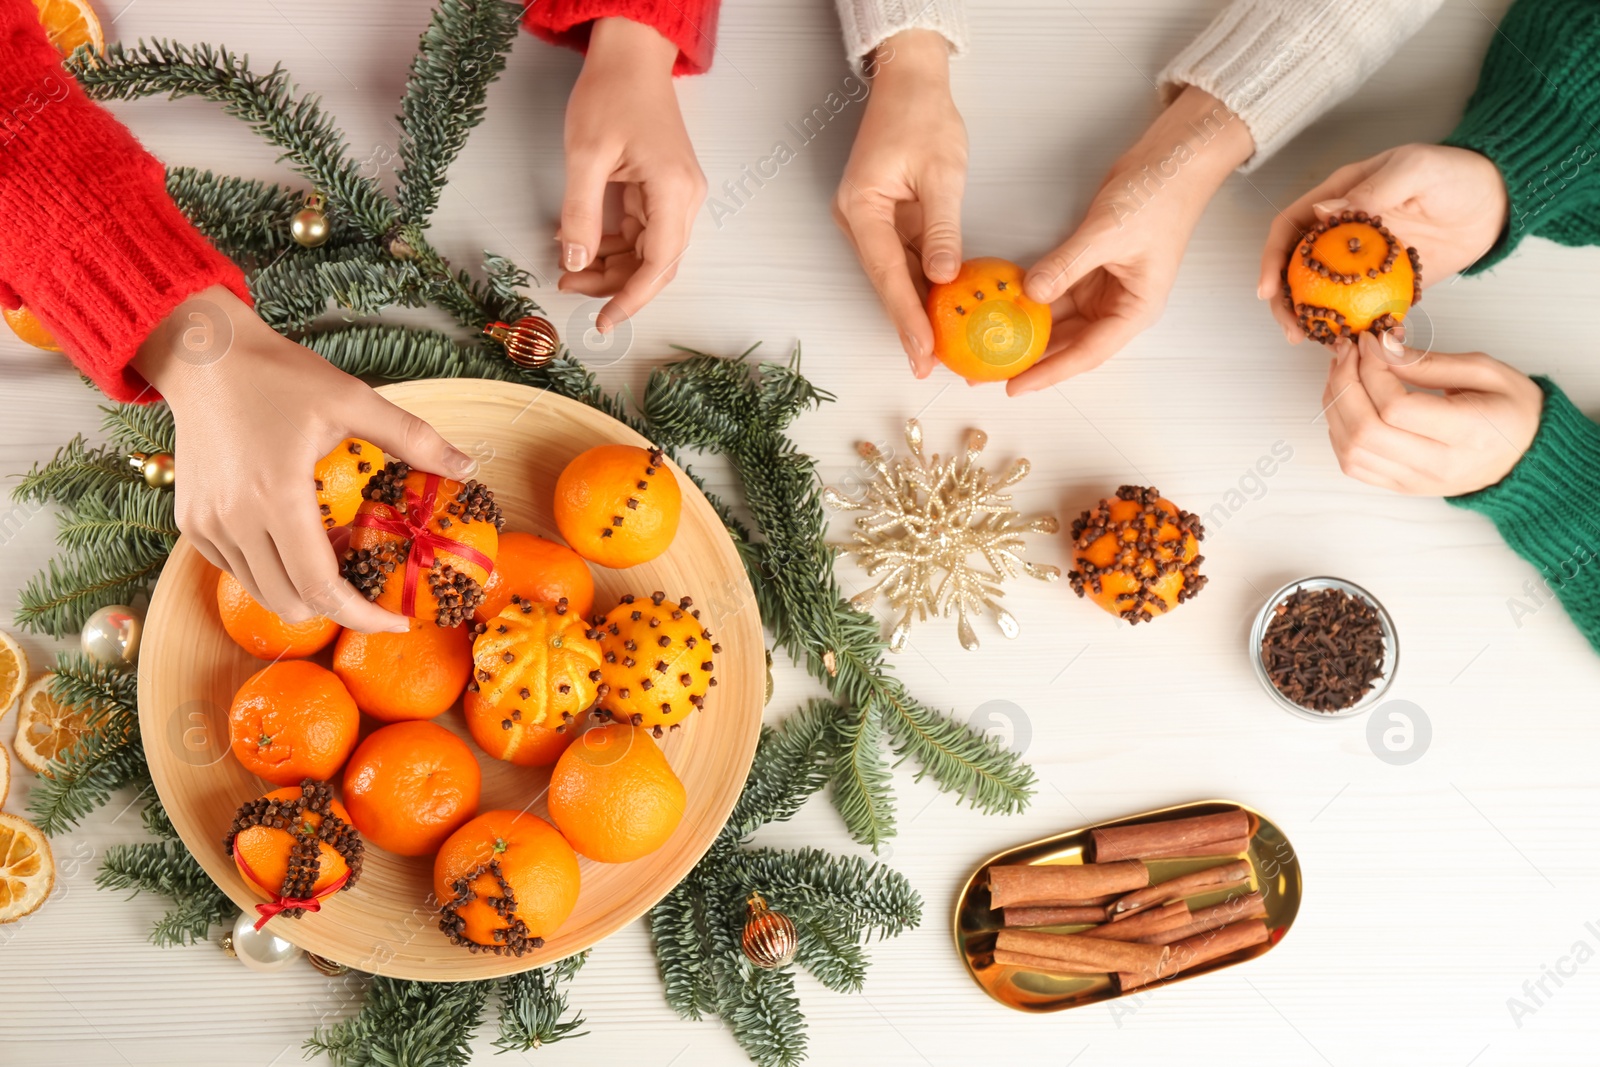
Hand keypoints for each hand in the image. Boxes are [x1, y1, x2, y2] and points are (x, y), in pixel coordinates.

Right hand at [132, 287, 476, 631]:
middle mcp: (235, 522)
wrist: (202, 356)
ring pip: (263, 593)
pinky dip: (273, 571)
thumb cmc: (279, 375)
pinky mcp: (191, 524)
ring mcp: (206, 527)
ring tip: (338, 556)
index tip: (399, 620)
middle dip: (339, 607)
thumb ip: (413, 438)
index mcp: (276, 497)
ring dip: (305, 590)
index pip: (322, 589)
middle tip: (372, 583)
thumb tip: (468, 467)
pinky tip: (299, 539)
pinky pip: (238, 571)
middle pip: (293, 604)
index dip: (364, 616)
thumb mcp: (353, 400)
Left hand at [557, 17, 705, 331]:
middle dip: (615, 285)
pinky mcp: (664, 189)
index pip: (659, 264)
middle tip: (571, 288)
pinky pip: (643, 231)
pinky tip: (583, 242)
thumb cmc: (612, 93)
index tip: (605, 321)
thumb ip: (581, 214)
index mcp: (673, 190)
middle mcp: (684, 198)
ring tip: (568, 268)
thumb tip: (577, 261)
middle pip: (657, 264)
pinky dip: (615, 244)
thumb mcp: (585, 155)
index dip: (631, 298)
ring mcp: (677, 194)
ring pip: (649, 251)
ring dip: (612, 266)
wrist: (631, 56)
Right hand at [832, 29, 966, 378]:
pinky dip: (918, 286)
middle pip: (884, 283)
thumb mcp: (941, 173)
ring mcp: (867, 221)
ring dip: (913, 311)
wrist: (908, 81)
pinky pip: (901, 260)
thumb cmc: (922, 115)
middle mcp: (856, 220)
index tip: (923, 352)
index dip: (907, 318)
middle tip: (928, 366)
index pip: (888, 275)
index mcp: (862, 208)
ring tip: (934, 350)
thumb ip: (941, 229)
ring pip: (892, 276)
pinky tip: (938, 310)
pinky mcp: (882, 219)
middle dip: (908, 325)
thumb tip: (943, 278)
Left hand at [1012, 86, 1252, 394]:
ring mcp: (1102, 289)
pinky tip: (1000, 306)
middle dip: (1030, 359)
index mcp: (1135, 309)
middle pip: (1069, 344)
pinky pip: (1053, 292)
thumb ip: (1067, 265)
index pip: (1088, 352)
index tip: (1016, 387)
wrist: (1172, 159)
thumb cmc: (1159, 197)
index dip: (1050, 372)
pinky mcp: (1088, 269)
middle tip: (988, 372)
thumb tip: (1029, 294)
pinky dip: (1028, 299)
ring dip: (1025, 331)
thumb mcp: (1108, 232)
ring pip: (1058, 321)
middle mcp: (1118, 306)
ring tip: (987, 346)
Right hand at [1260, 144, 1508, 343]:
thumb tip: (1320, 211)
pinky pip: (1361, 309)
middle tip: (1292, 330)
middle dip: (1284, 303)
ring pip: (1322, 295)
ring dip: (1314, 322)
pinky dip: (1354, 328)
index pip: (1289, 229)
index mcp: (1338, 198)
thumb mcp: (1415, 169)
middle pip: (1296, 270)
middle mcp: (1341, 232)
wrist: (1498, 201)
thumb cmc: (1457, 174)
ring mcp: (1361, 261)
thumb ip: (1370, 189)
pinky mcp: (1385, 284)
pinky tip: (1356, 346)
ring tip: (1319, 344)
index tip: (1268, 290)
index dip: (1271, 259)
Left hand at [1321, 331, 1541, 494]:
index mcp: (1469, 433)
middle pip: (1365, 430)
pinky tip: (1347, 402)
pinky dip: (1338, 430)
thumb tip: (1380, 351)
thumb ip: (1429, 363)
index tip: (1370, 341)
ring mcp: (1415, 481)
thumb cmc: (1512, 409)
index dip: (1372, 370)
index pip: (1395, 407)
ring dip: (1335, 406)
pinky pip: (1352, 464)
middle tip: (1347, 351)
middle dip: (1344, 384)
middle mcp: (1438, 465)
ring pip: (1351, 450)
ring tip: (1343, 372)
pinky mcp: (1400, 486)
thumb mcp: (1485, 372)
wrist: (1527, 455)